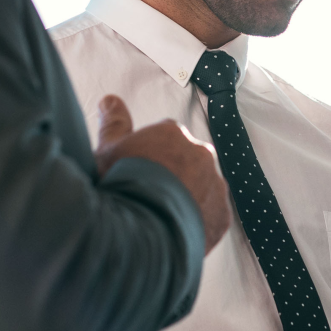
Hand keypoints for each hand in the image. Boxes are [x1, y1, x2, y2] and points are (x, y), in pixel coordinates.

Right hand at [94, 95, 230, 251]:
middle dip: (172, 176)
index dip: (149, 159)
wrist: (140, 230)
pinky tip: (175, 231)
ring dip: (187, 198)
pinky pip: (211, 216)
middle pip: (186, 163)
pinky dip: (198, 223)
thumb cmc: (120, 185)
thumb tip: (110, 99)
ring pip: (202, 188)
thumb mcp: (108, 151)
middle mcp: (201, 154)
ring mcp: (215, 184)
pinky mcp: (222, 215)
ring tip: (161, 218)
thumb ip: (114, 123)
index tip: (137, 175)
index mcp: (173, 133)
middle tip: (148, 197)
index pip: (164, 140)